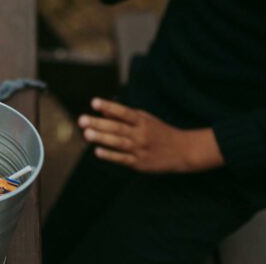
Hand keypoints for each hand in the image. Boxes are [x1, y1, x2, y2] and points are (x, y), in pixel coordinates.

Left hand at [78, 98, 224, 172]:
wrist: (183, 151)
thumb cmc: (159, 132)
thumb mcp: (145, 119)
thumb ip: (124, 116)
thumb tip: (102, 112)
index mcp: (142, 121)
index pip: (124, 112)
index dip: (109, 107)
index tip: (94, 102)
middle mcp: (141, 134)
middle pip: (118, 127)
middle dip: (99, 124)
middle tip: (82, 119)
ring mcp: (140, 149)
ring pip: (119, 143)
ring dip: (102, 138)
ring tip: (86, 134)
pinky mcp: (140, 163)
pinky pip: (123, 159)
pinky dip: (110, 155)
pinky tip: (98, 152)